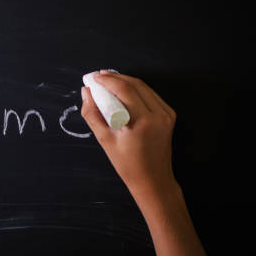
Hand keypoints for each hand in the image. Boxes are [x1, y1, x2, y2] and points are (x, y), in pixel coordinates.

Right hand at [80, 71, 177, 192]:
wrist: (153, 179)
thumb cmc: (128, 165)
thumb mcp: (105, 140)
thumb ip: (92, 113)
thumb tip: (86, 92)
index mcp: (142, 122)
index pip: (123, 89)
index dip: (107, 80)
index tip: (94, 78)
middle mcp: (158, 114)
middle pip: (135, 84)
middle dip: (115, 77)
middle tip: (98, 76)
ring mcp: (166, 114)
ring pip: (144, 87)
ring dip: (125, 81)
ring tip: (108, 80)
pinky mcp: (169, 115)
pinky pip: (150, 95)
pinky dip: (136, 89)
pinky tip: (124, 90)